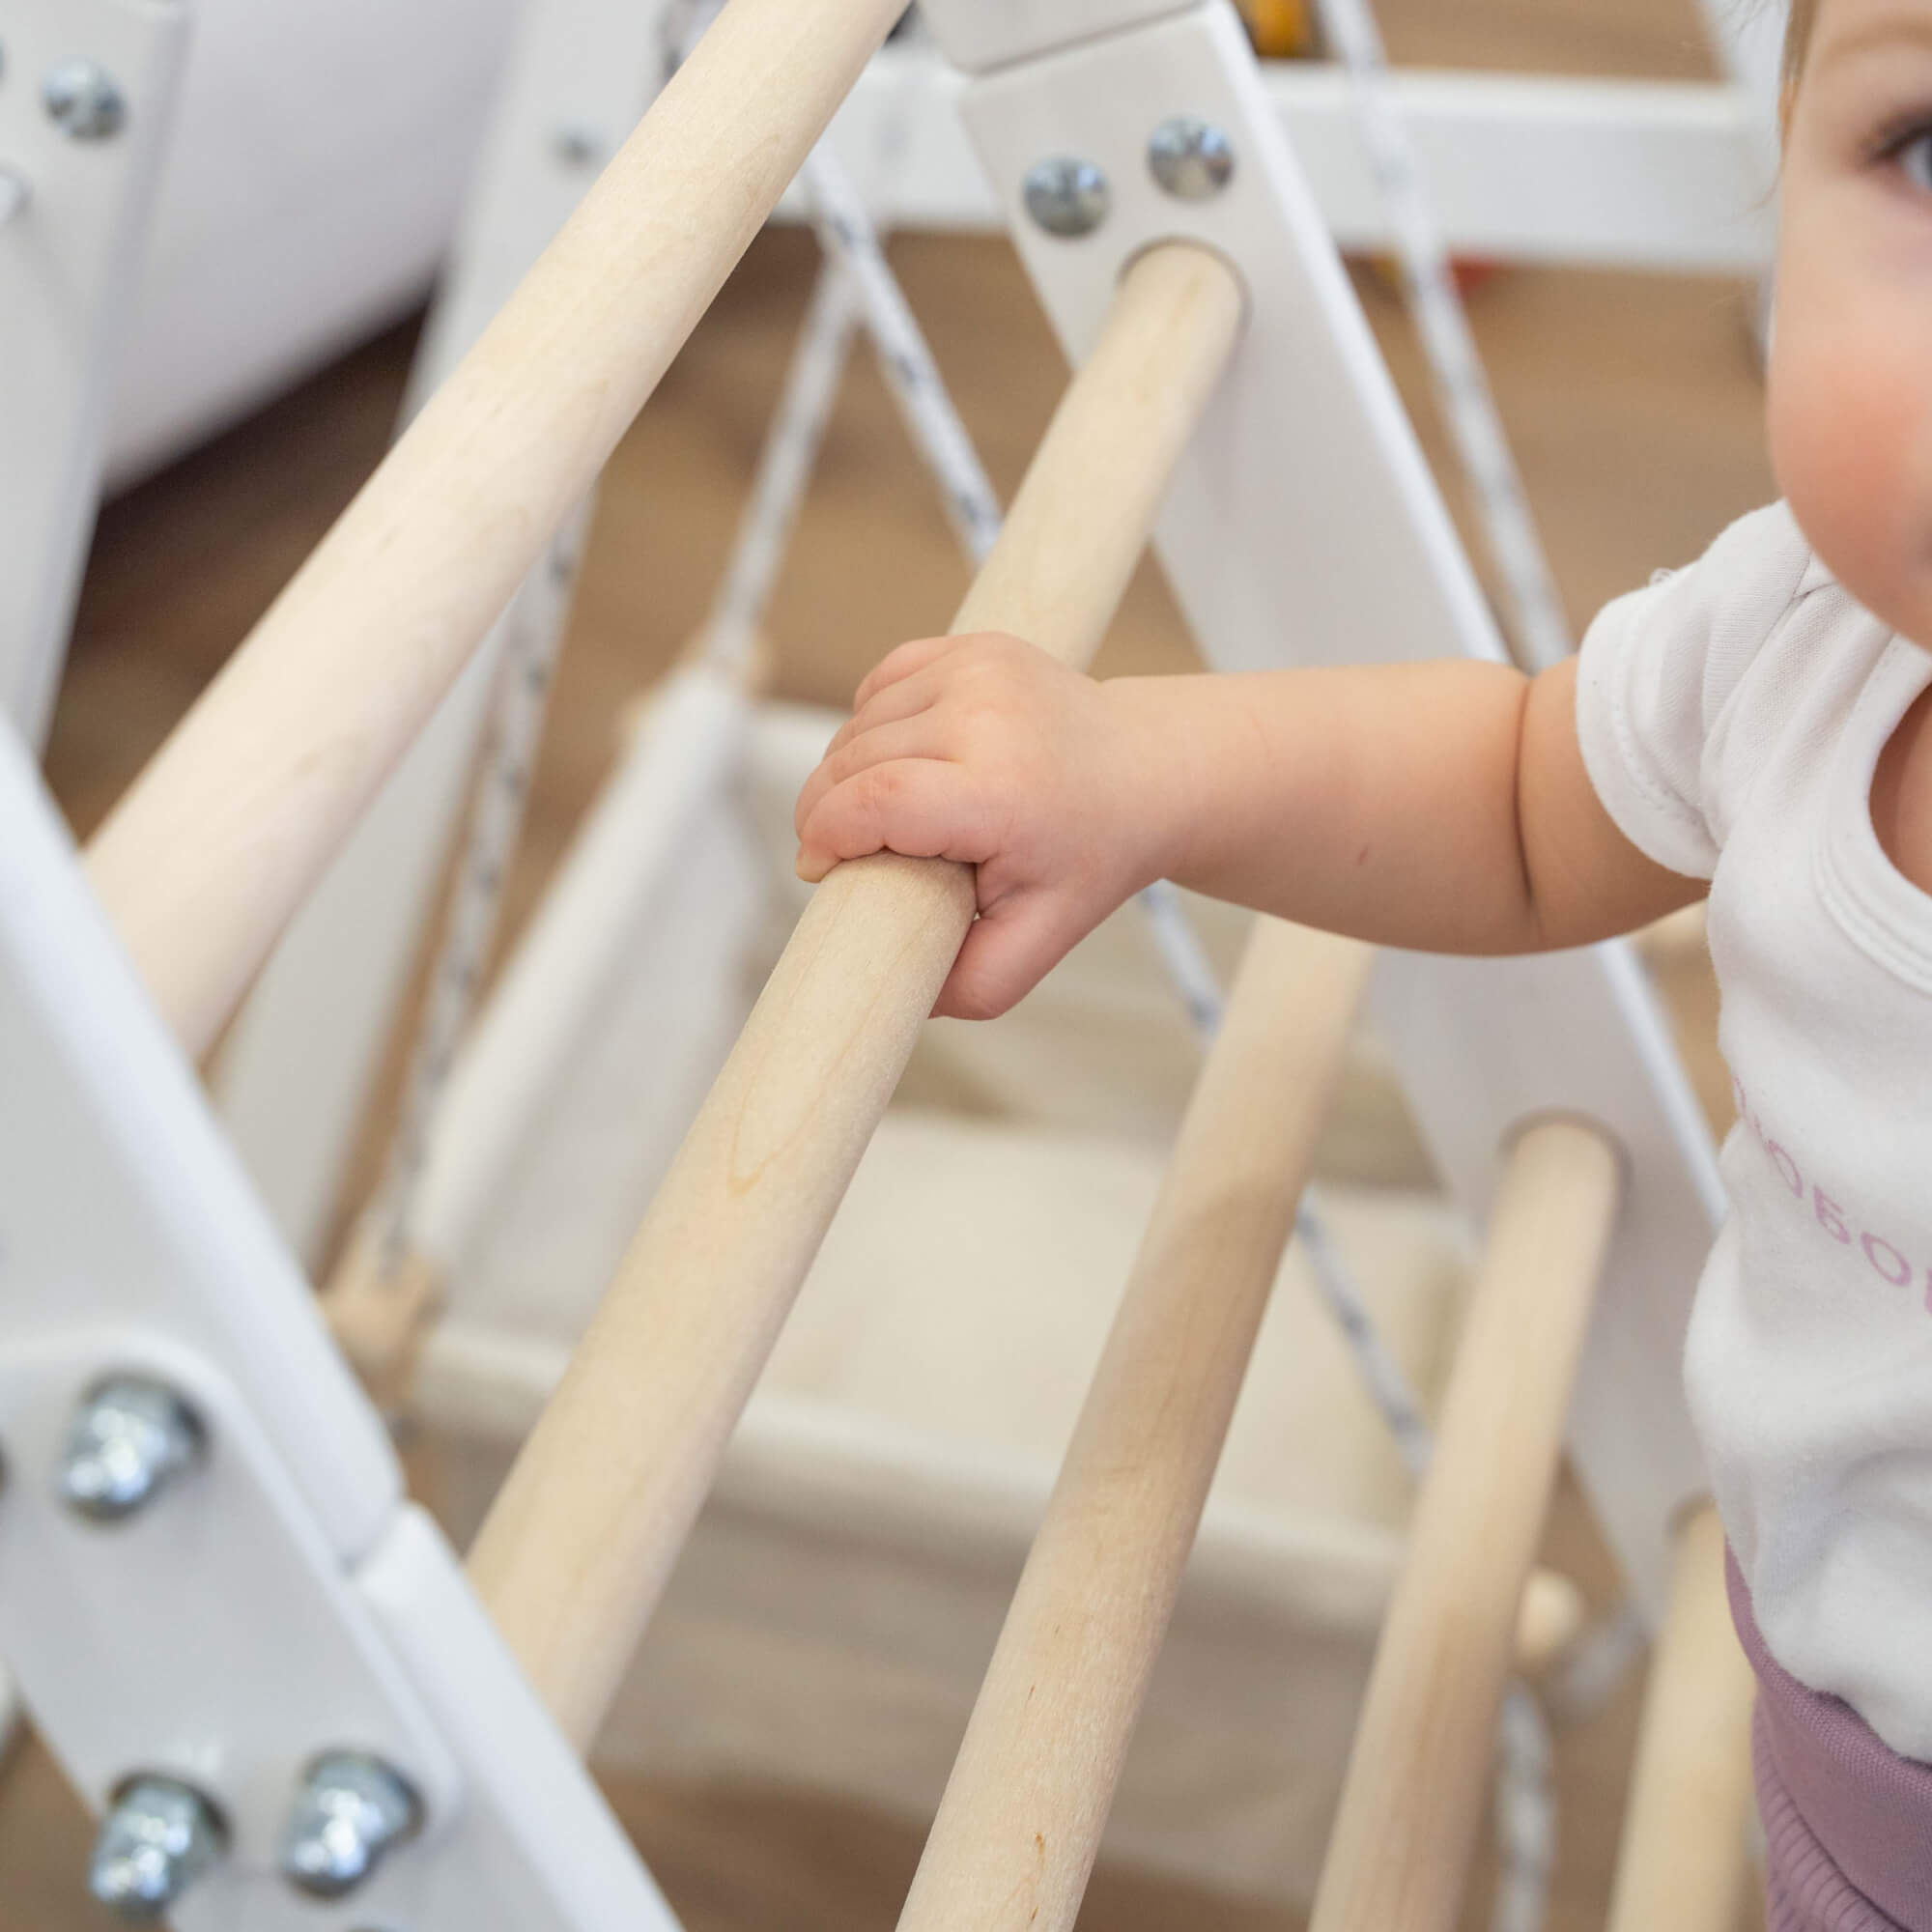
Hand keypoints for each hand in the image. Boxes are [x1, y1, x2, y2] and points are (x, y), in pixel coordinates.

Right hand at [793, 633, 1165, 1018]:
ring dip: (845, 770)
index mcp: (1001, 791)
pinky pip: (883, 684)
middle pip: (854, 761)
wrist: (1150, 771)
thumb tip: (897, 994)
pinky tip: (895, 758)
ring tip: (875, 814)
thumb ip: (969, 985)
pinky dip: (871, 722)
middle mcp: (987, 717)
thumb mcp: (1040, 941)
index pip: (874, 801)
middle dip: (824, 811)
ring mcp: (979, 670)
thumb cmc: (1092, 856)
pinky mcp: (974, 646)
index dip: (826, 836)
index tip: (818, 869)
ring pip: (860, 721)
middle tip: (838, 853)